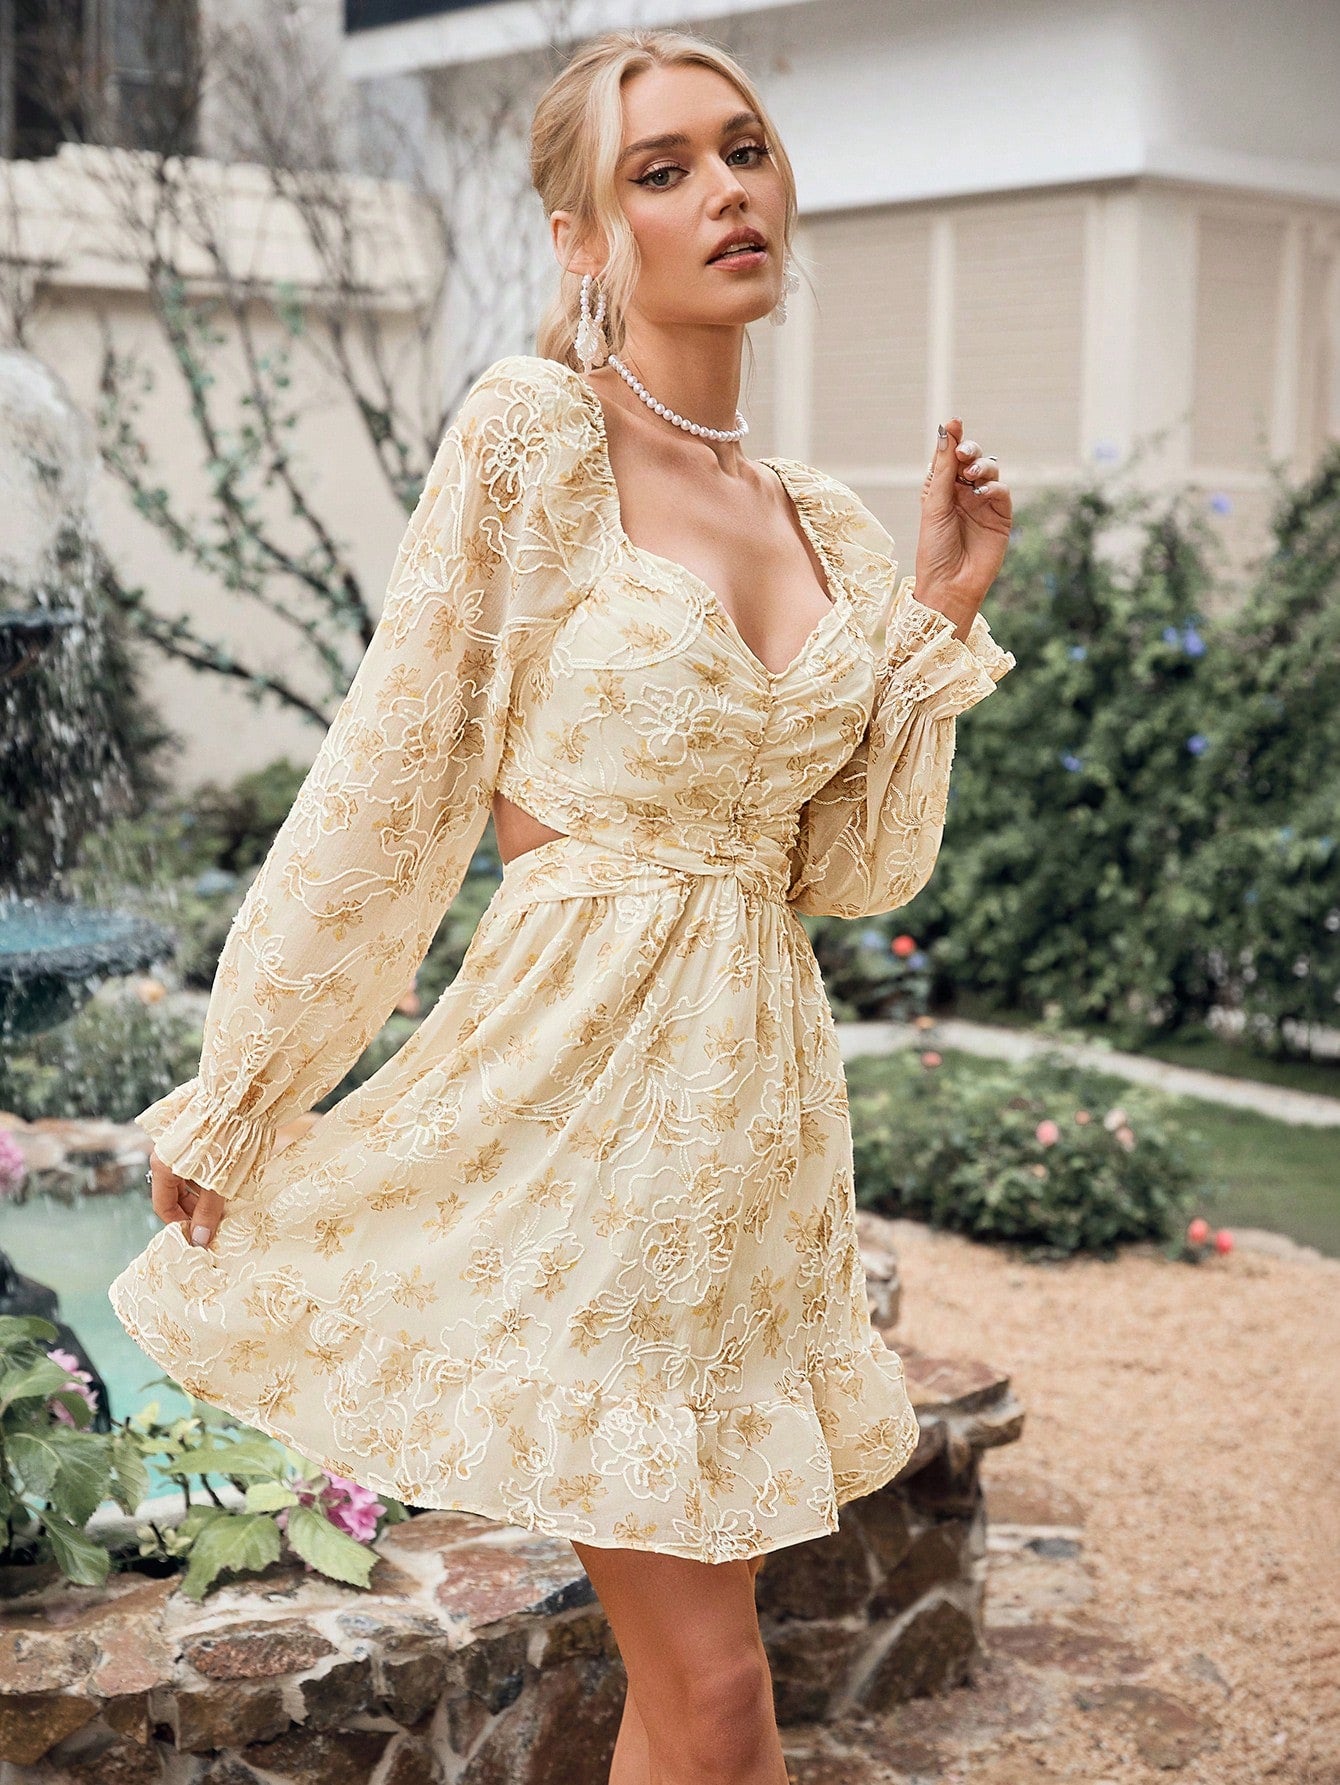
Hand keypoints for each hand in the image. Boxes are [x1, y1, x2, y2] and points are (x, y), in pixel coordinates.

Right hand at [148, 1147, 225, 1246]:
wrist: (241, 1095)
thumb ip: (207, 1211)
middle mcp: (168, 1156)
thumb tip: (199, 1240)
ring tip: (224, 1210)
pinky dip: (209, 1181)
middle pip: (174, 1194)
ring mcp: (183, 1147)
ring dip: (203, 1197)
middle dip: (193, 1212)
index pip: (163, 1206)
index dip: (179, 1224)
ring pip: (188, 1181)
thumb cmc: (227, 1138)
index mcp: (163, 1165)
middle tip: (213, 1226)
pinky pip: (199, 1167)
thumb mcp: (217, 1181)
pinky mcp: (200, 1140)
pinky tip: (228, 1189)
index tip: (197, 1236)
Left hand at [915, 418, 1011, 618]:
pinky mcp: (1000, 517)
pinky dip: (993, 487)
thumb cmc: (934, 549)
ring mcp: (982, 504)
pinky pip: (1001, 492)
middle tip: (963, 454)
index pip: (949, 457)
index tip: (954, 423)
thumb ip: (943, 468)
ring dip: (982, 466)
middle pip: (971, 459)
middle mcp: (962, 493)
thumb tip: (946, 430)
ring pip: (989, 471)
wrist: (949, 585)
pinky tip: (981, 493)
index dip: (952, 439)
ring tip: (971, 475)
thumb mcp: (934, 505)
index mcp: (941, 489)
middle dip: (969, 451)